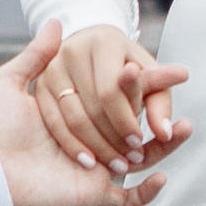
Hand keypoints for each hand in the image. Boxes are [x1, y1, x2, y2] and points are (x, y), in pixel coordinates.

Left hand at [0, 24, 185, 205]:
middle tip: (180, 81)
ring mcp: (94, 168)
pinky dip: (146, 193)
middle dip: (160, 106)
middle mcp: (89, 140)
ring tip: (187, 126)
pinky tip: (162, 177)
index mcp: (77, 114)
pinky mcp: (91, 193)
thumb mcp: (9, 82)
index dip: (145, 82)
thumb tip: (58, 21)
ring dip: (167, 146)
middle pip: (135, 125)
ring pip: (140, 159)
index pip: (119, 95)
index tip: (171, 67)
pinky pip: (126, 199)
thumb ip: (37, 54)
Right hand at [27, 19, 188, 177]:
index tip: (140, 143)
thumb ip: (160, 104)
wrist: (91, 50)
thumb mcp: (149, 78)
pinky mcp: (39, 86)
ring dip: (96, 146)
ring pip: (73, 117)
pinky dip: (73, 145)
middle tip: (130, 159)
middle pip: (93, 106)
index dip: (126, 120)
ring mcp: (52, 69)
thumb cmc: (127, 66)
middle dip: (113, 137)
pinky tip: (90, 160)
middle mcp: (73, 50)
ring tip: (116, 163)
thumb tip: (167, 132)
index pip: (112, 90)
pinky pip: (54, 122)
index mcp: (104, 41)